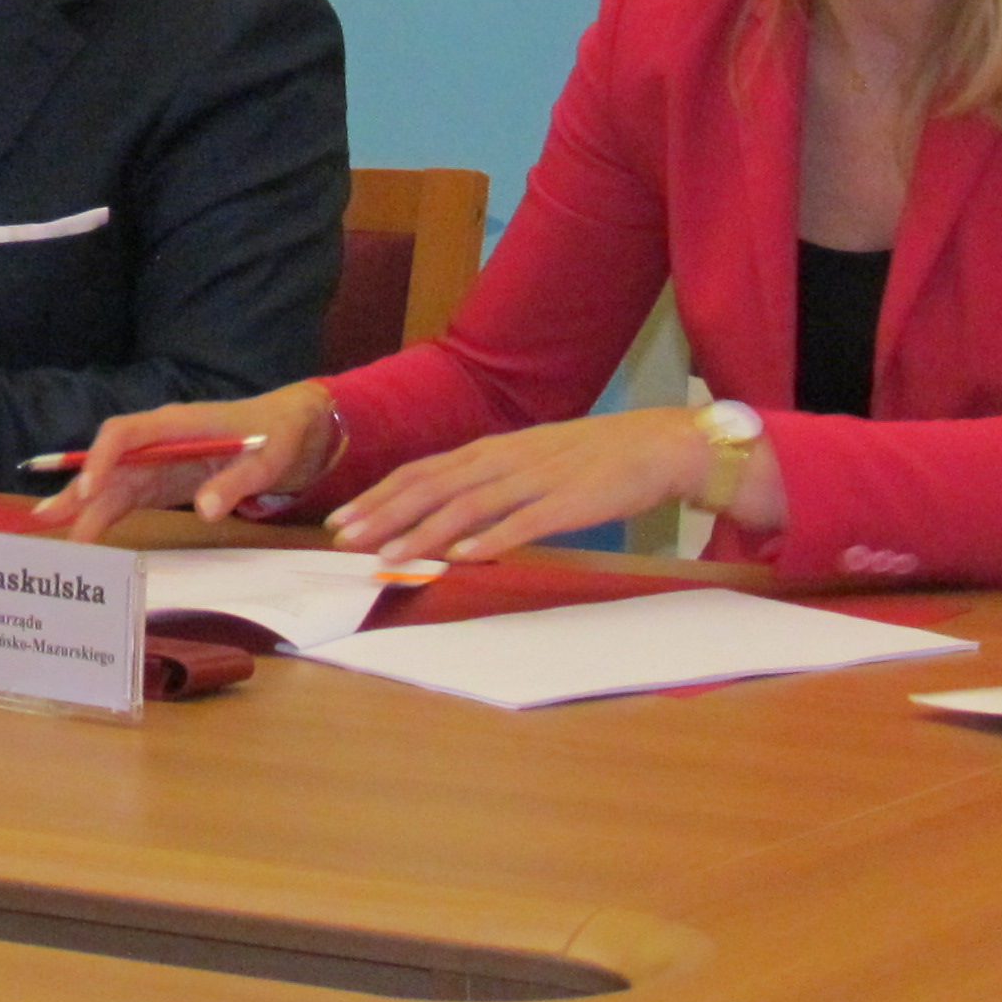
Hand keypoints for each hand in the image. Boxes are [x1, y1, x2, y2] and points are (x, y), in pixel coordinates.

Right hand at [34, 383, 338, 541]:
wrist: (296, 429)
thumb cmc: (282, 434)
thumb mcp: (271, 458)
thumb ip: (237, 481)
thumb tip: (206, 509)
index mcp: (179, 423)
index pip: (126, 433)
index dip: (102, 459)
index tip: (91, 490)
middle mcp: (161, 440)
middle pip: (109, 462)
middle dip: (79, 488)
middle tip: (48, 519)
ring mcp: (161, 461)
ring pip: (114, 482)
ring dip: (85, 504)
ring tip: (56, 531)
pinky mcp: (167, 480)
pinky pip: (130, 496)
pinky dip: (107, 512)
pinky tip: (87, 532)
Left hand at [325, 404, 736, 565]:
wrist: (658, 445)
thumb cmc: (590, 459)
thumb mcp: (528, 462)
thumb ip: (488, 484)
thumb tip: (445, 515)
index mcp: (492, 451)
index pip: (422, 472)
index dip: (379, 496)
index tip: (342, 520)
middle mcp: (504, 460)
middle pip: (432, 487)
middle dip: (383, 514)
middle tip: (344, 540)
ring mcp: (535, 480)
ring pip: (467, 505)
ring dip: (423, 532)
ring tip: (388, 556)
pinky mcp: (569, 502)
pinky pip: (523, 523)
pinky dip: (489, 538)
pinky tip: (462, 556)